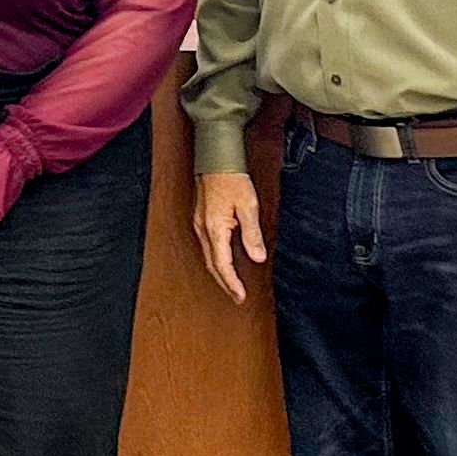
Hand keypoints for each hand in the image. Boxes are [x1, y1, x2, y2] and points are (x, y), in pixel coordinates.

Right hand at [192, 172, 267, 299]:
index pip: (222, 265)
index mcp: (214, 229)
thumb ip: (252, 234)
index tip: (241, 297)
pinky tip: (222, 260)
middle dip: (225, 283)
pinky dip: (215, 259)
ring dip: (219, 272)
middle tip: (237, 296)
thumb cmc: (232, 178)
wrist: (215, 158)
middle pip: (212, 265)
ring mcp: (199, 224)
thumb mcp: (249, 206)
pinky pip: (207, 246)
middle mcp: (203, 230)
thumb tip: (257, 257)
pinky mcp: (200, 219)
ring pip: (208, 256)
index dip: (232, 283)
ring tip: (231, 283)